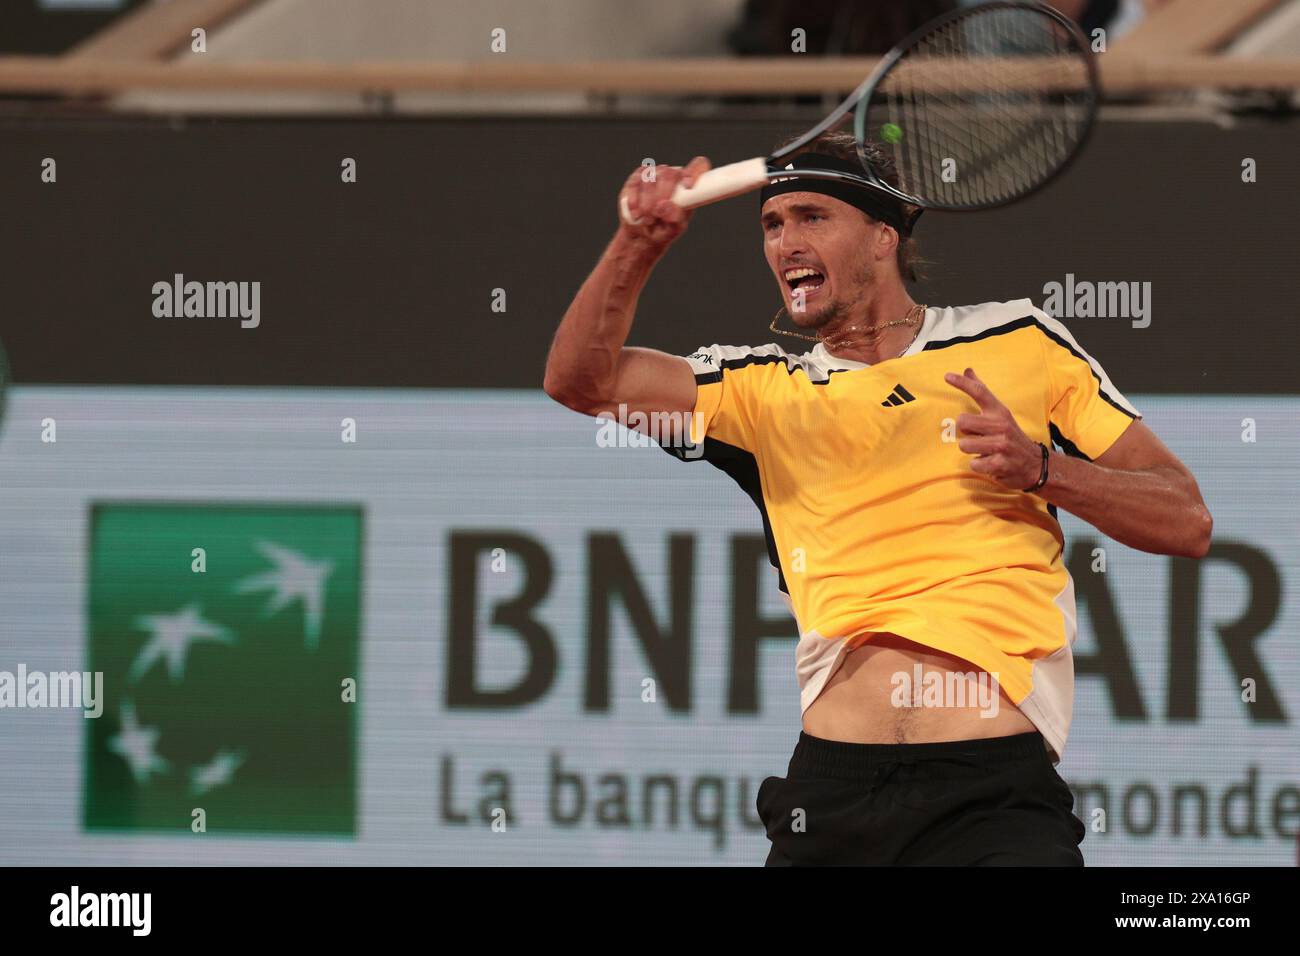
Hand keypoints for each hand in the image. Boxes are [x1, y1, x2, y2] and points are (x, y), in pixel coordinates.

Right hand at [617, 156, 710, 248]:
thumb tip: (667, 206)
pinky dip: (634, 201)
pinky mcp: (635, 179)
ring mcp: (652, 175)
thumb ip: (675, 220)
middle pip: (669, 174)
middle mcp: (671, 175)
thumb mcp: (674, 230)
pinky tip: (636, 214)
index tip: (688, 186)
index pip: (697, 166)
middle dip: (663, 194)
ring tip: (648, 220)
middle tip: (657, 213)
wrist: (642, 234)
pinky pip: (634, 184)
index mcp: (687, 184)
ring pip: (649, 179)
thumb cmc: (664, 229)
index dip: (694, 172)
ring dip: (647, 203)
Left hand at [944, 367, 1042, 489]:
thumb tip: (967, 370)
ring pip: (964, 445)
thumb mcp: (1000, 413)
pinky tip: (990, 462)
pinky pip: (973, 464)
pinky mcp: (1000, 463)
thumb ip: (982, 394)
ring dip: (971, 450)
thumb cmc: (1010, 436)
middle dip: (965, 431)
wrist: (1035, 464)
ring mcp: (1001, 444)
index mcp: (1000, 411)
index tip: (947, 376)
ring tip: (985, 450)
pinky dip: (979, 465)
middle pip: (962, 422)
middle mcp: (1001, 425)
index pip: (980, 392)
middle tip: (977, 436)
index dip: (962, 383)